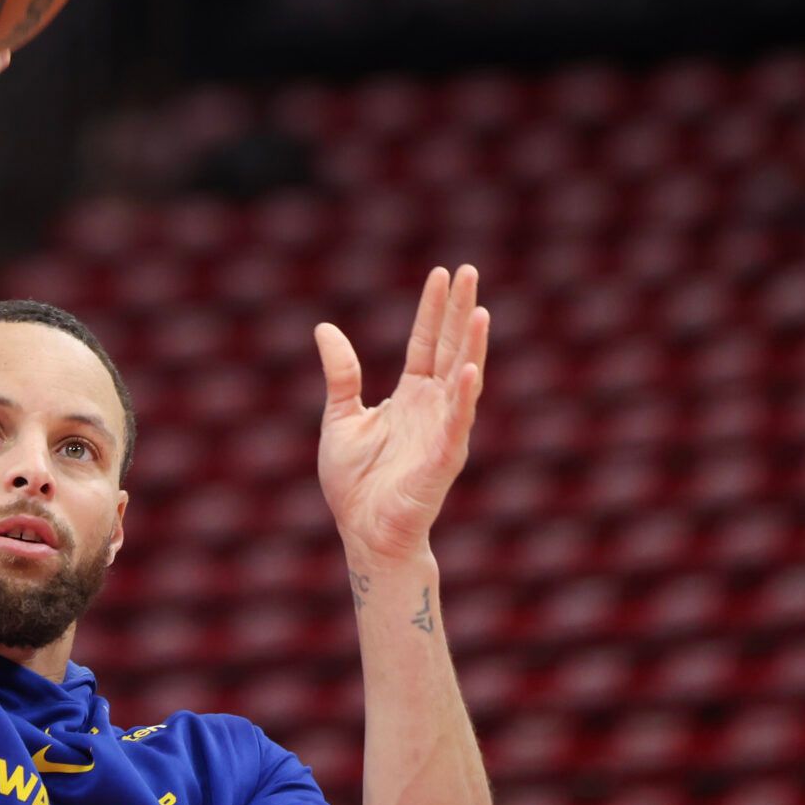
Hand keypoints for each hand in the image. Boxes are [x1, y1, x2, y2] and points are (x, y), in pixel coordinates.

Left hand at [313, 265, 488, 566]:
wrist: (362, 533)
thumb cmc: (354, 483)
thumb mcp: (340, 416)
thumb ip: (340, 373)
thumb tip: (324, 328)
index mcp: (409, 397)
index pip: (425, 342)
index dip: (433, 309)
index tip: (442, 274)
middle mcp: (432, 408)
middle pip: (449, 349)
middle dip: (460, 312)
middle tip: (470, 271)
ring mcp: (442, 431)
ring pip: (462, 380)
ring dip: (472, 346)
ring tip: (480, 310)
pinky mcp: (442, 459)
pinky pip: (456, 424)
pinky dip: (464, 398)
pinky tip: (470, 370)